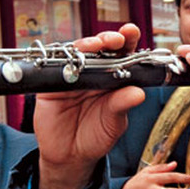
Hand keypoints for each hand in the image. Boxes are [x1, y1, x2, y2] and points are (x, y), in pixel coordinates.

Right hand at [33, 24, 145, 188]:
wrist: (70, 156)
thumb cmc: (96, 137)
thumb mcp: (114, 123)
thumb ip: (122, 106)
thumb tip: (138, 93)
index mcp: (114, 79)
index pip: (123, 55)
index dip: (127, 41)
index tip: (131, 32)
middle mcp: (94, 74)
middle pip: (100, 48)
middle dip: (107, 39)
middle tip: (115, 39)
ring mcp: (72, 76)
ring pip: (77, 52)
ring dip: (87, 45)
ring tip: (96, 46)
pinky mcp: (51, 84)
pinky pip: (54, 67)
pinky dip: (61, 60)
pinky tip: (70, 60)